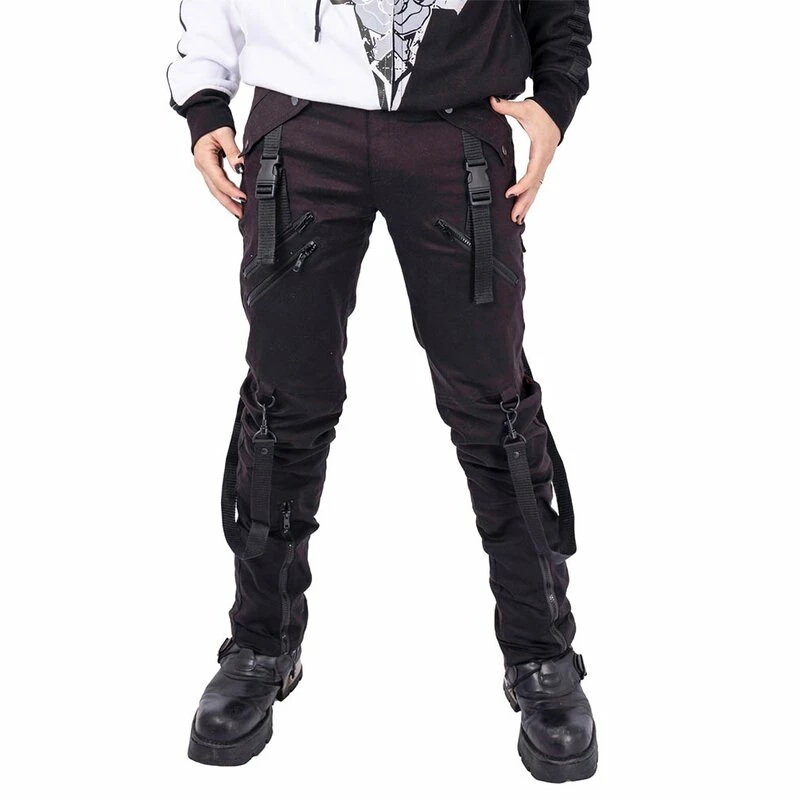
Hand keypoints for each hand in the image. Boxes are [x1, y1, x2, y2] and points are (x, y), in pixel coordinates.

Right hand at [193, 127, 245, 217]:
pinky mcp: (209, 168)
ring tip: (240, 212)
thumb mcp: (224, 134)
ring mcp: (204, 168)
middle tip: (241, 214)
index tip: (244, 197)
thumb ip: (232, 152)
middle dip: (228, 203)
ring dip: (227, 201)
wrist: (203, 114)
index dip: (231, 191)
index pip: (219, 180)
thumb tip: (241, 168)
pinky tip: (234, 200)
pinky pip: (216, 185)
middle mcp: (202, 166)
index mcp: (204, 158)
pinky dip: (225, 194)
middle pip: (215, 190)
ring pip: (215, 190)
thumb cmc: (213, 121)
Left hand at [489, 97, 560, 224]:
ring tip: (517, 220)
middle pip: (534, 186)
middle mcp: (544, 160)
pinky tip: (522, 210)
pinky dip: (528, 198)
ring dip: (527, 205)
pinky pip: (535, 186)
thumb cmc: (541, 112)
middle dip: (524, 202)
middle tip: (514, 217)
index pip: (532, 173)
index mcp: (541, 150)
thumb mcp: (525, 108)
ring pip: (535, 189)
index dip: (521, 185)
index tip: (509, 194)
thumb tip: (492, 101)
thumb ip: (507, 106)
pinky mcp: (540, 166)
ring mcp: (543, 165)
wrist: (556, 112)